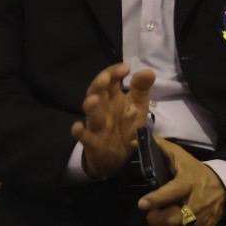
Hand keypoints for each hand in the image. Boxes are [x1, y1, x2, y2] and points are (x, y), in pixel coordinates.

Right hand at [70, 63, 153, 179]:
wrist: (119, 157)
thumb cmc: (126, 126)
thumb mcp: (138, 106)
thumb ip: (141, 88)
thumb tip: (148, 71)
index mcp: (112, 97)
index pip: (110, 80)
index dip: (115, 72)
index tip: (126, 68)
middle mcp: (102, 108)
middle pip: (97, 92)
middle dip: (99, 85)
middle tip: (106, 78)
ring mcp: (96, 125)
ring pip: (91, 113)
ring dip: (90, 106)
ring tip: (94, 99)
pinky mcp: (93, 142)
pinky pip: (84, 137)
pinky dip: (79, 132)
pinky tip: (77, 126)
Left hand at [138, 140, 225, 225]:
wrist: (223, 189)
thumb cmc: (195, 172)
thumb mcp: (182, 157)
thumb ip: (161, 148)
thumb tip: (136, 137)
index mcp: (188, 183)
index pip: (172, 192)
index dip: (156, 200)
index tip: (142, 204)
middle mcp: (195, 204)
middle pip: (172, 220)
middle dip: (155, 220)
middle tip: (150, 215)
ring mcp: (200, 221)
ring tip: (156, 224)